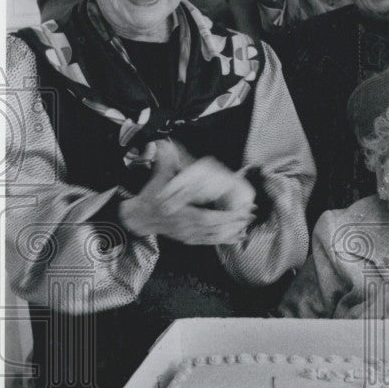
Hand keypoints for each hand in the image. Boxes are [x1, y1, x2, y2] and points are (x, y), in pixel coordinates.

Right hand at [118, 142, 253, 245]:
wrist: (138, 217)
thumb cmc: (150, 197)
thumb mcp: (158, 179)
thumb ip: (166, 163)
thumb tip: (165, 145)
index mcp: (179, 213)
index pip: (205, 218)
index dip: (224, 217)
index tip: (240, 211)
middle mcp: (184, 227)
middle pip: (214, 228)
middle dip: (234, 223)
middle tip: (250, 215)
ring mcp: (186, 234)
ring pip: (213, 237)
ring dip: (231, 233)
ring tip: (247, 226)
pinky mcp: (188, 239)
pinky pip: (208, 242)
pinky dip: (224, 240)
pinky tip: (236, 237)